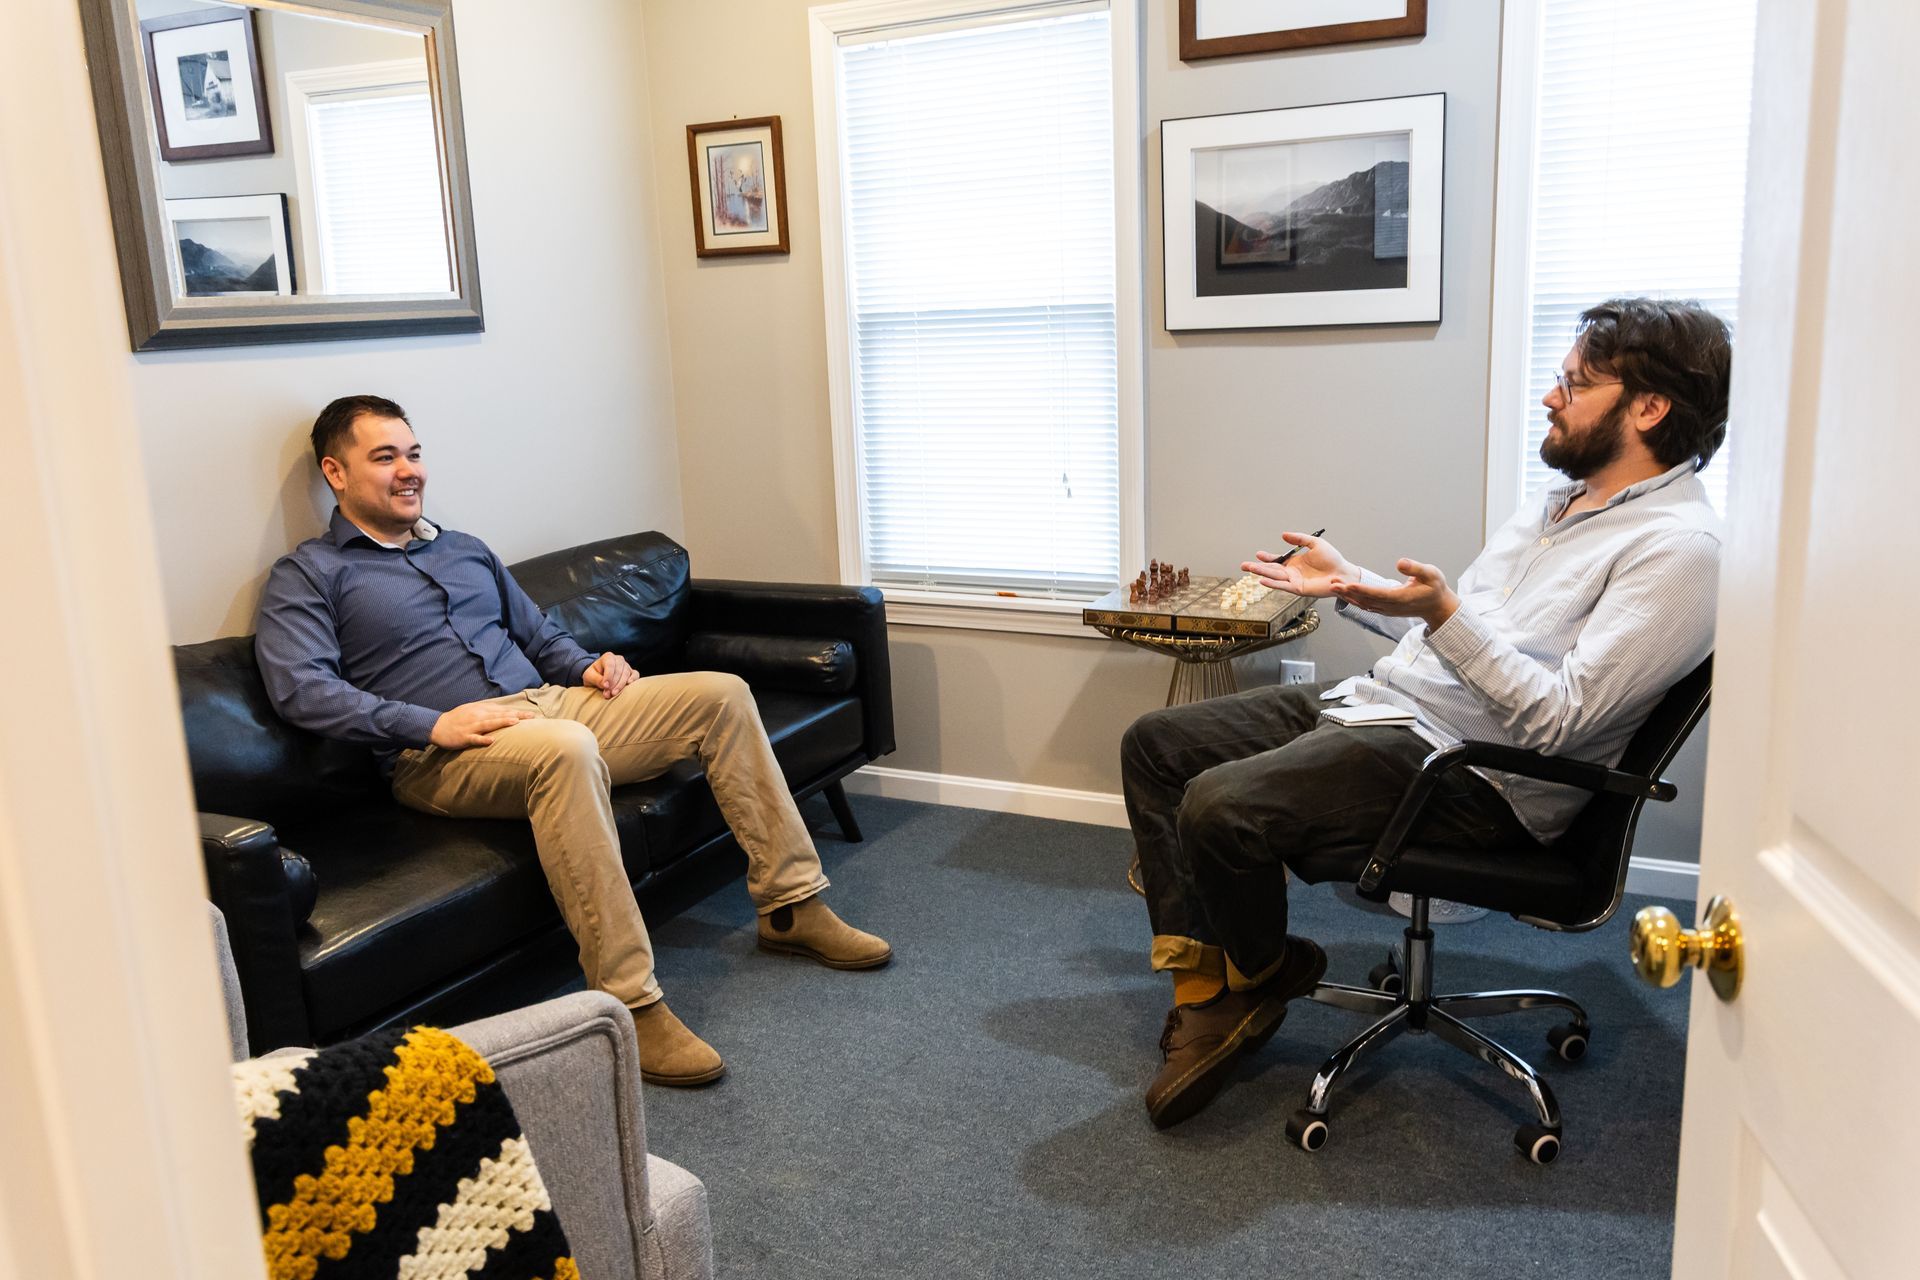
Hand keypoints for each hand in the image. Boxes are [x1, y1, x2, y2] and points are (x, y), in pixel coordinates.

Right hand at [430, 700, 536, 749]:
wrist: (437, 726)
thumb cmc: (458, 719)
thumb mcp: (474, 710)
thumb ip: (489, 711)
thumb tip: (506, 712)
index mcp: (481, 709)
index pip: (503, 710)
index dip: (518, 712)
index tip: (532, 715)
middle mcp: (478, 716)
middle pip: (500, 715)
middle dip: (516, 716)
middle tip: (532, 717)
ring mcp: (471, 726)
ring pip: (489, 724)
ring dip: (502, 722)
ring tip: (515, 722)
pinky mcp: (464, 737)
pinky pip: (474, 738)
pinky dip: (482, 740)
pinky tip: (491, 741)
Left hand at [582, 651, 635, 699]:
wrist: (597, 676)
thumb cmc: (593, 675)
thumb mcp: (589, 676)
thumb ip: (596, 679)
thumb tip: (605, 685)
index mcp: (608, 657)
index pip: (610, 665)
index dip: (608, 676)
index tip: (605, 686)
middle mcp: (618, 659)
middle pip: (619, 670)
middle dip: (614, 683)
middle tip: (608, 694)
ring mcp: (626, 665)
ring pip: (627, 673)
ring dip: (621, 685)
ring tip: (613, 694)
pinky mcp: (631, 672)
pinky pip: (635, 674)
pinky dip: (634, 679)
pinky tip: (629, 684)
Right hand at [1241, 531, 1357, 597]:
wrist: (1343, 573)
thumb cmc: (1332, 559)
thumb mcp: (1315, 543)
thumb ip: (1299, 539)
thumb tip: (1283, 535)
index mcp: (1295, 563)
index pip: (1277, 561)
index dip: (1267, 558)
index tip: (1258, 554)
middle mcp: (1292, 573)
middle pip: (1271, 570)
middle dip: (1257, 567)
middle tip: (1243, 565)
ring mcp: (1294, 581)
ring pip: (1274, 577)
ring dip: (1261, 573)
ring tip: (1248, 569)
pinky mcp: (1299, 589)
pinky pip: (1283, 586)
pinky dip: (1272, 584)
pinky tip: (1262, 580)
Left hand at [1329, 558, 1459, 630]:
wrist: (1437, 606)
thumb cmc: (1435, 588)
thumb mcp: (1431, 574)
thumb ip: (1415, 568)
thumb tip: (1399, 562)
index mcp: (1400, 598)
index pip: (1376, 594)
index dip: (1361, 590)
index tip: (1347, 585)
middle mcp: (1391, 606)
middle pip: (1365, 600)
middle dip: (1348, 592)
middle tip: (1333, 583)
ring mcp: (1387, 610)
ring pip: (1363, 604)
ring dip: (1348, 596)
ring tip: (1334, 586)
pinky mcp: (1385, 610)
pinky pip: (1367, 605)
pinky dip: (1354, 599)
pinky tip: (1345, 592)